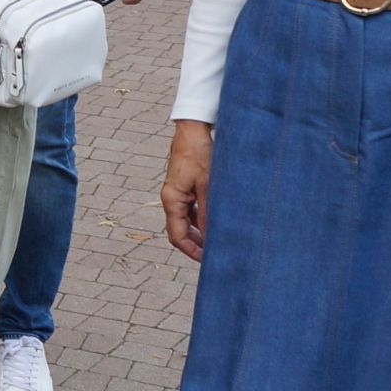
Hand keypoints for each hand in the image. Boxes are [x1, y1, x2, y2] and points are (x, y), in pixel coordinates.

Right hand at [161, 119, 213, 261]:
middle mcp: (171, 198)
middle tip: (216, 255)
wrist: (194, 129)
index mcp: (172, 199)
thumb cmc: (199, 153)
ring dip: (199, 232)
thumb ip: (208, 212)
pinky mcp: (185, 186)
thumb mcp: (208, 185)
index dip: (191, 251)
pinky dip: (201, 219)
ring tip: (219, 240)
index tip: (208, 261)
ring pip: (185, 221)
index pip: (176, 235)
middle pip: (179, 230)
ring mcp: (177, 192)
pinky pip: (190, 209)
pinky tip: (216, 221)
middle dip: (196, 245)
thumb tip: (213, 237)